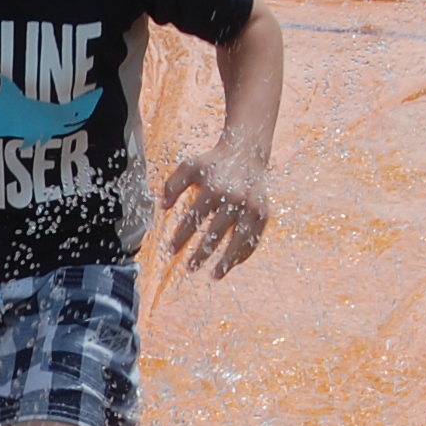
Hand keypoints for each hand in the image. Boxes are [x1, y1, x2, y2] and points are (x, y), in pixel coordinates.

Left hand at [159, 147, 270, 277]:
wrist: (247, 150)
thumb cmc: (214, 161)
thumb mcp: (190, 166)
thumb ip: (173, 185)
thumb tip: (162, 207)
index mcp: (214, 188)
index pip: (194, 218)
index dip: (181, 236)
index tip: (171, 250)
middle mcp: (234, 199)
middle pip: (216, 233)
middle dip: (202, 253)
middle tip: (190, 268)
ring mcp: (251, 207)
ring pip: (239, 240)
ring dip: (227, 260)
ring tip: (215, 275)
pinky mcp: (263, 212)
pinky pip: (255, 237)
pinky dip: (244, 252)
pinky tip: (233, 264)